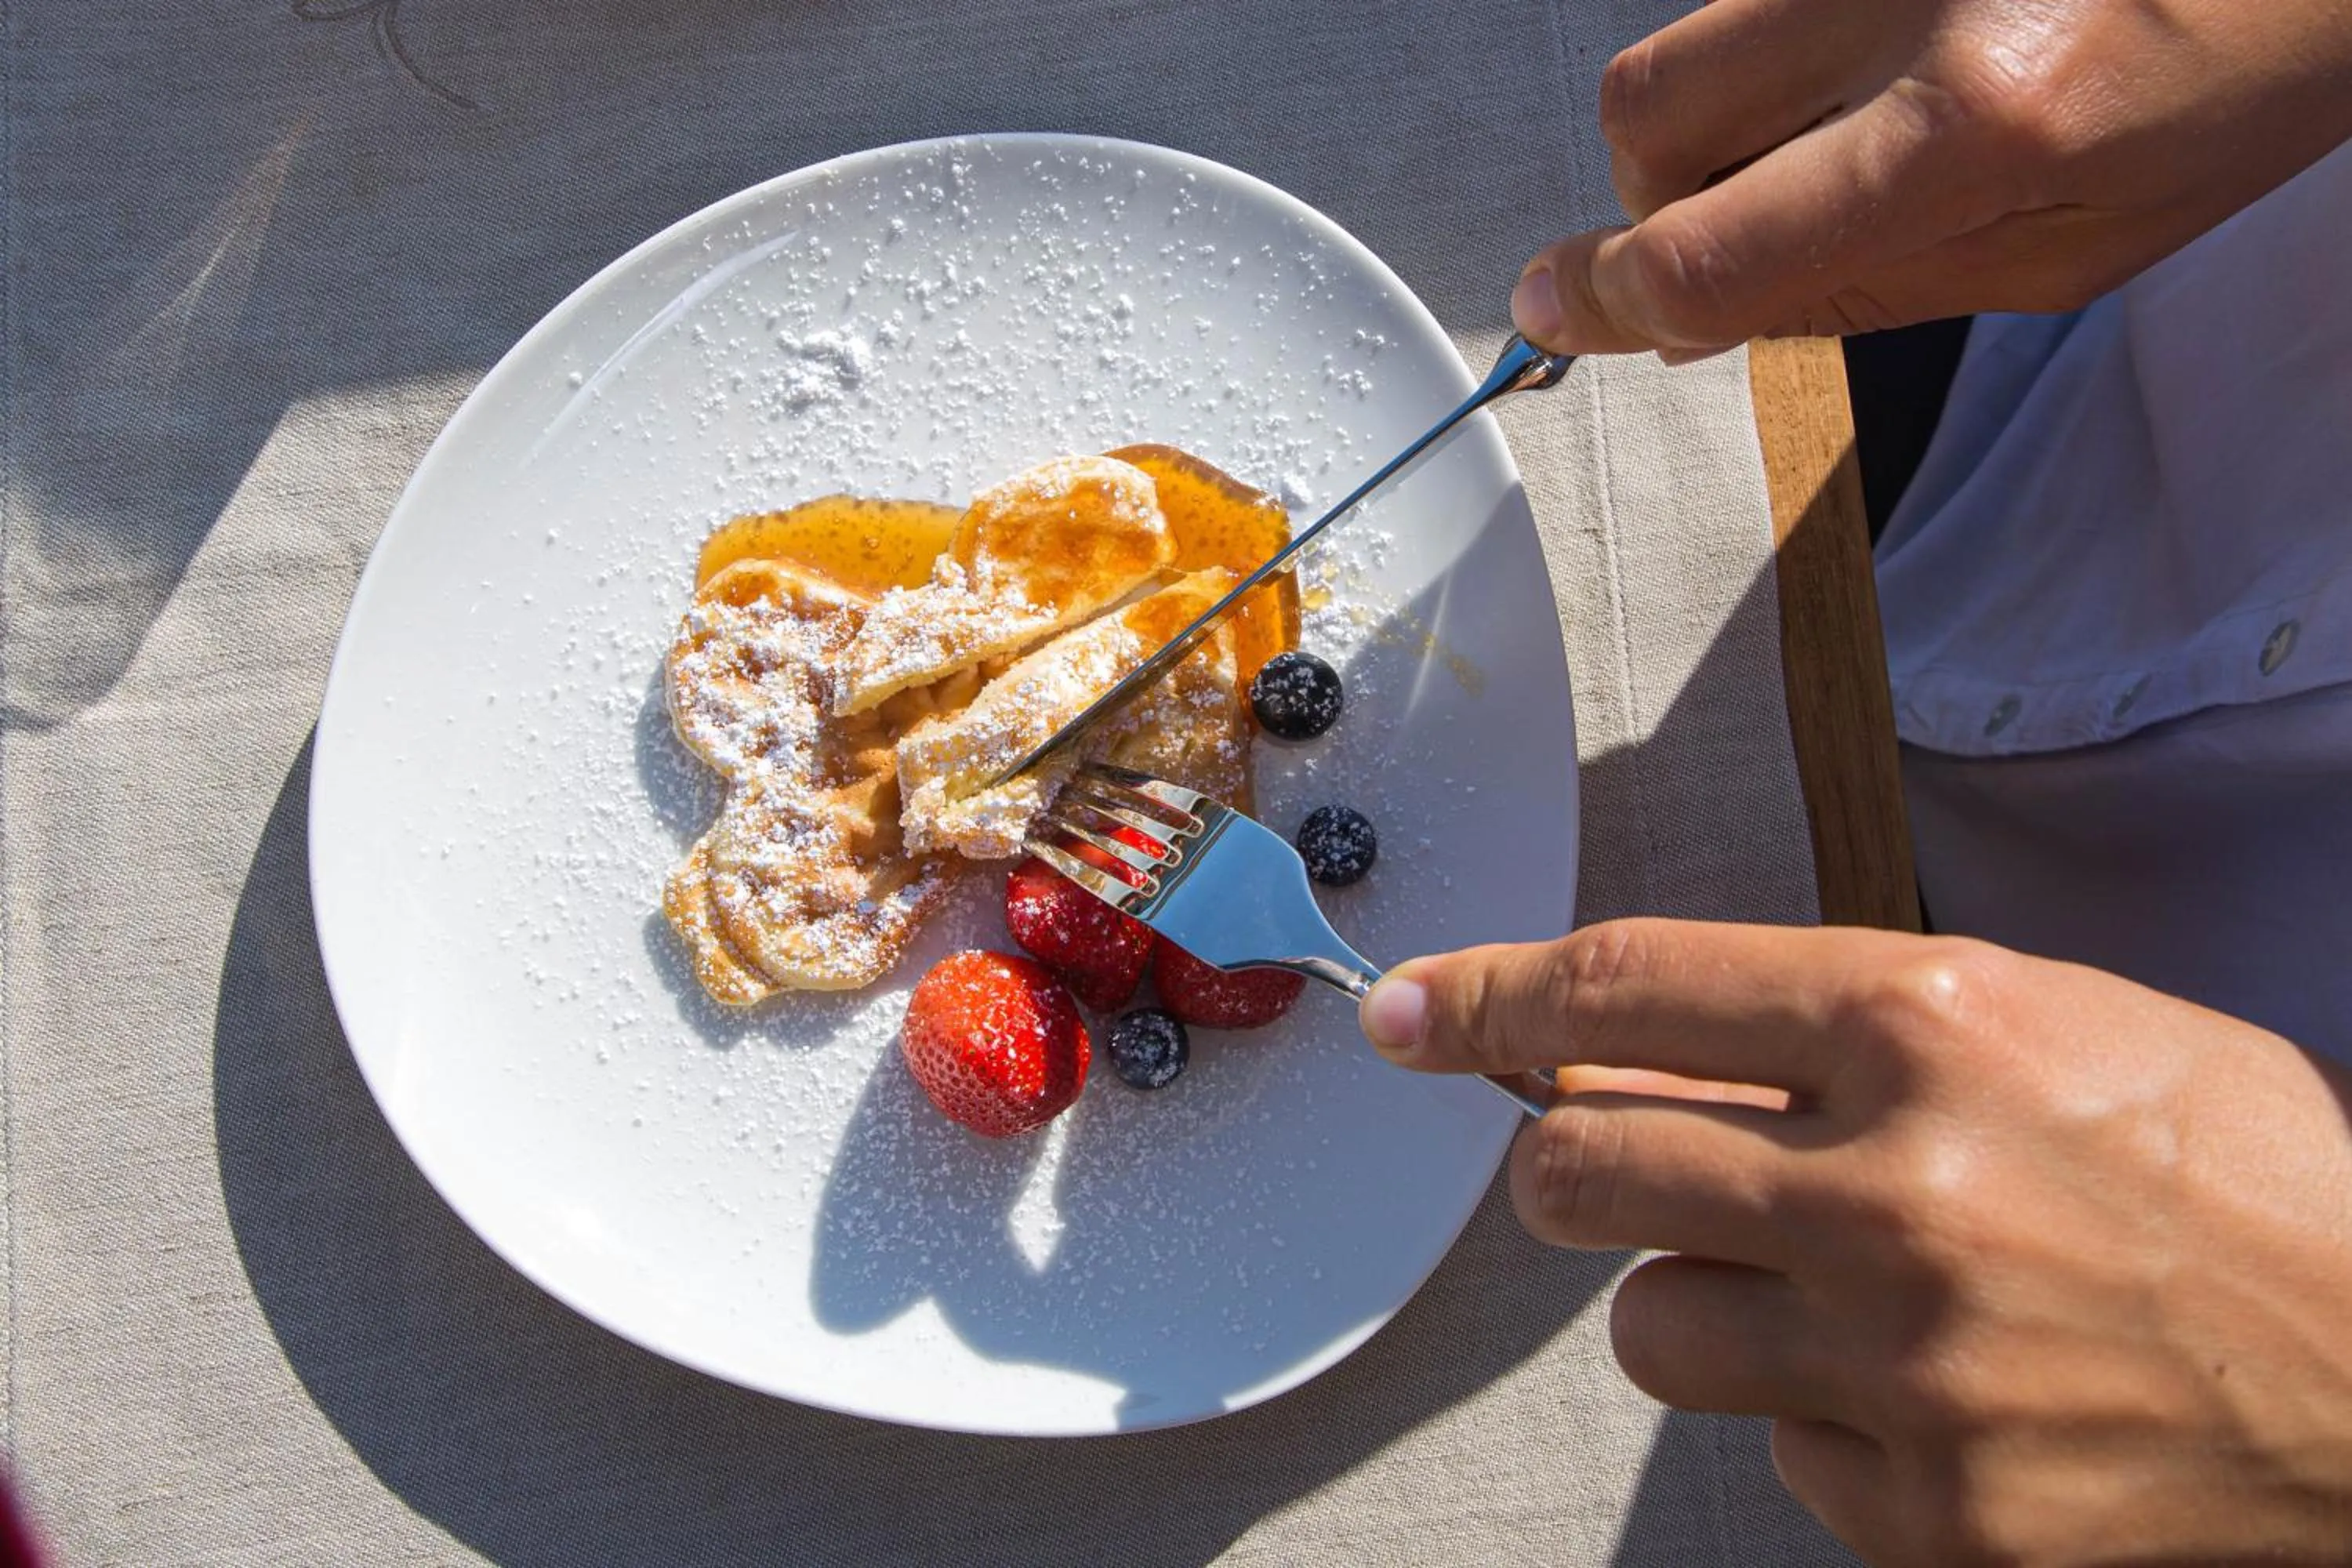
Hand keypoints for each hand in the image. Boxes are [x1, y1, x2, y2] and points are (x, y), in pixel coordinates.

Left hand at [1362, 921, 2351, 1565]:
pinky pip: (1772, 1452)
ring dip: (1708, 1304)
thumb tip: (1640, 1049)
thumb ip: (1847, 1030)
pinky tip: (1939, 1398)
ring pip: (1653, 1329)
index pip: (1631, 986)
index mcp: (1934, 1027)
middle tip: (1613, 1166)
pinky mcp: (1925, 1513)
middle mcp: (1897, 1191)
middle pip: (1583, 1168)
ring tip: (1841, 1297)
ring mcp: (1905, 1366)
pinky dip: (1827, 1423)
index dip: (1488, 993)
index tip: (1409, 1013)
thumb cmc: (2239, 1185)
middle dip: (1570, 1166)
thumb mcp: (2059, 1029)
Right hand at [1512, 0, 2351, 355]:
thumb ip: (1867, 287)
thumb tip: (1697, 315)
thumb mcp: (2068, 255)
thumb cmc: (2235, 86)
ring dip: (1725, 115)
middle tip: (1746, 219)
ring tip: (1846, 126)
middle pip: (1646, 112)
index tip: (1558, 314)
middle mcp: (1915, 0)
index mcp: (1981, 126)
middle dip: (1655, 195)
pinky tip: (1883, 60)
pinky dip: (1788, 50)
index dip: (1611, 301)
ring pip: (1692, 37)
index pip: (1711, 245)